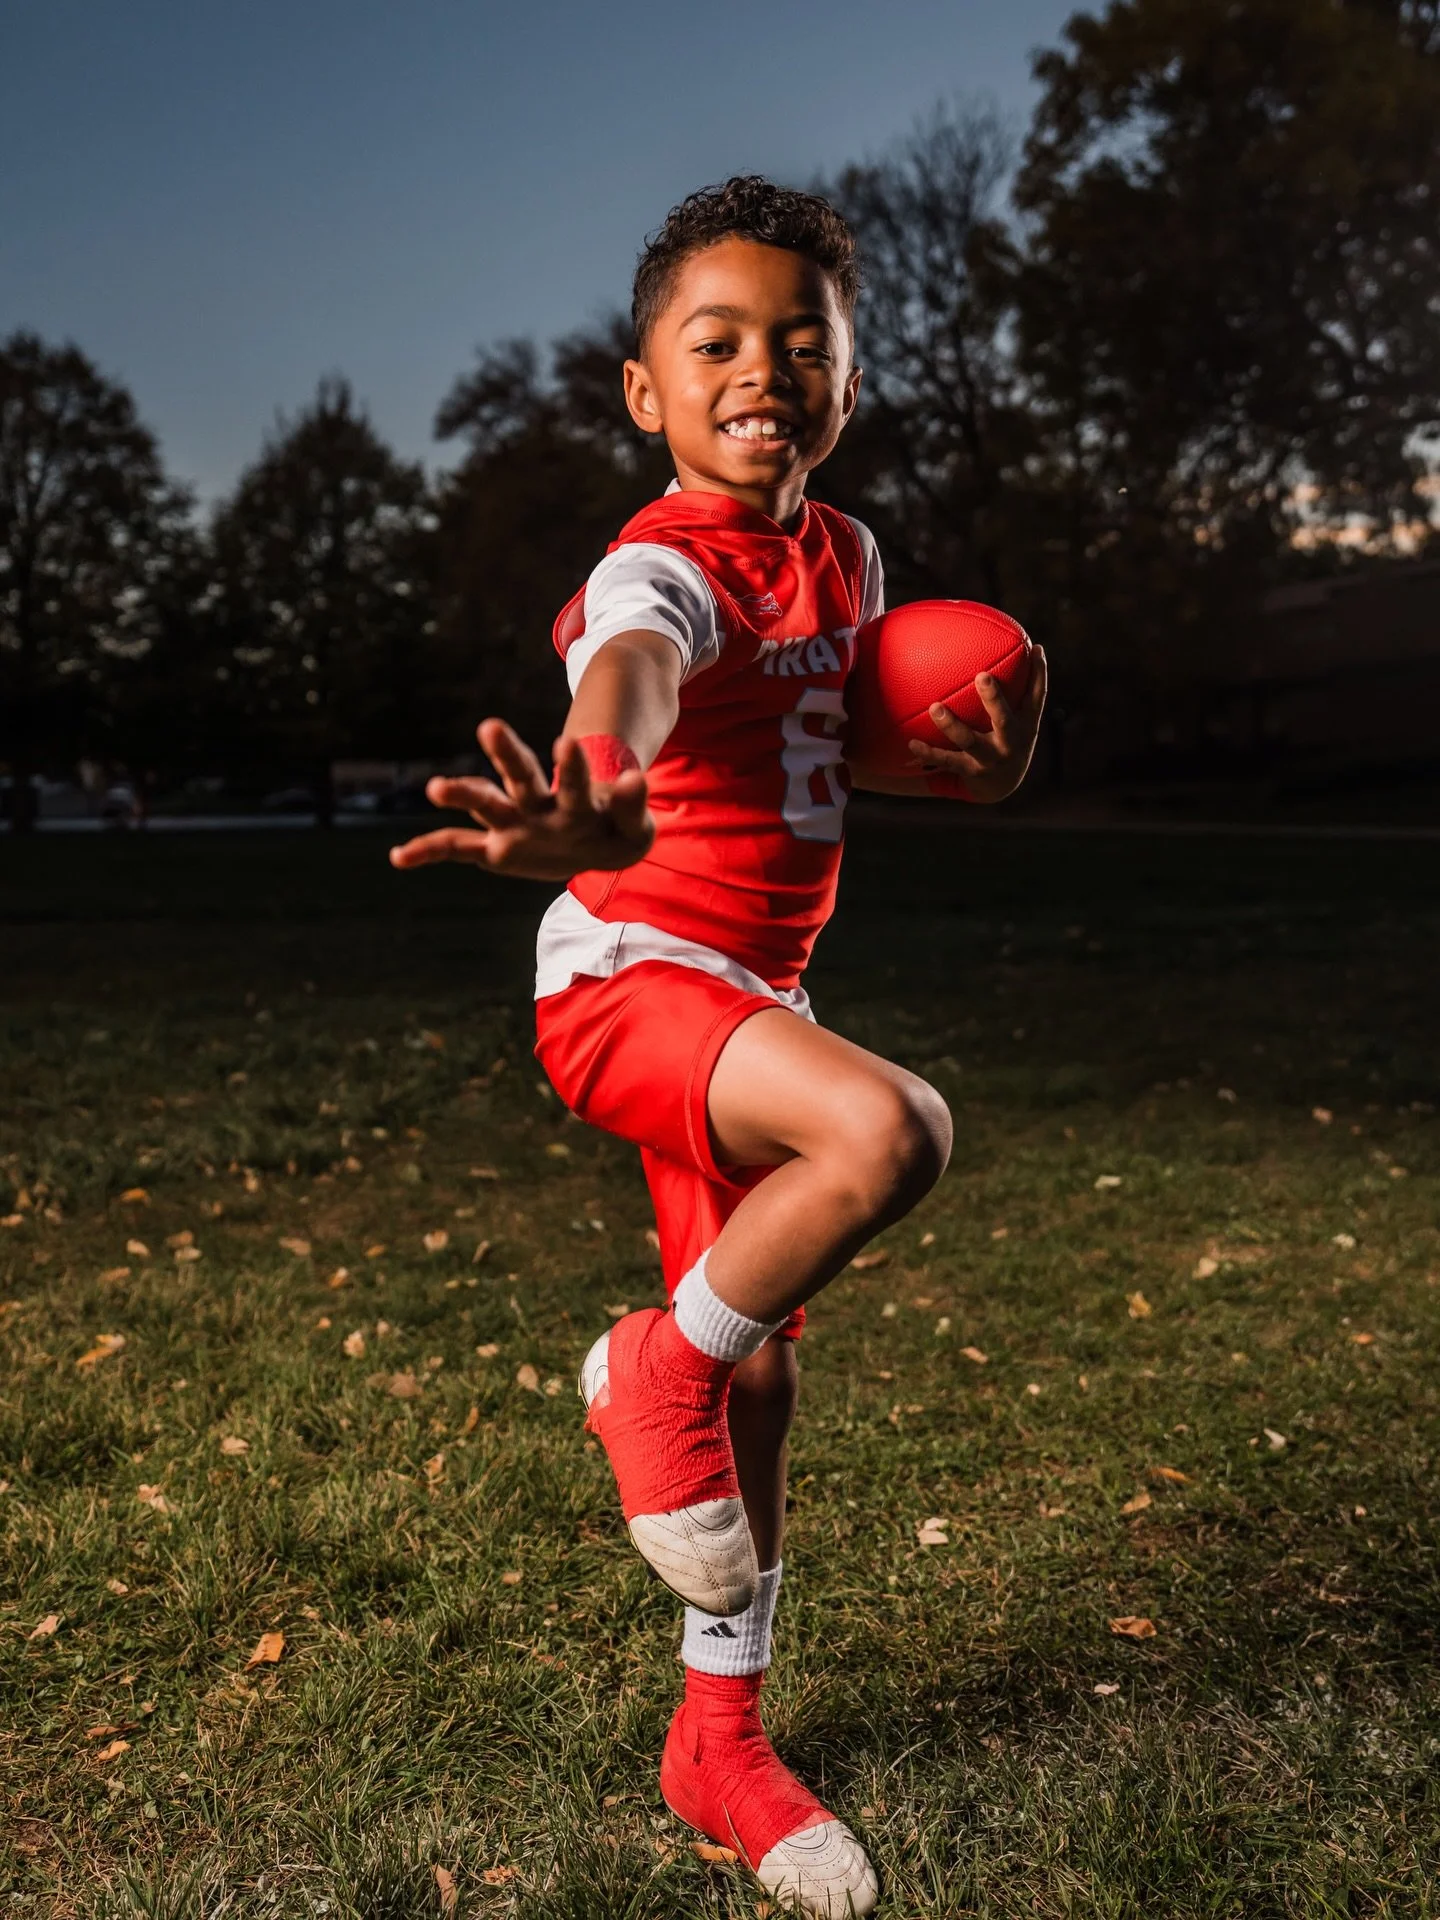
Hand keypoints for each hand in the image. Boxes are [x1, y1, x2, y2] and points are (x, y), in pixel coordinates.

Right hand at [388, 718, 653, 880]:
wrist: (591, 844)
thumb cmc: (612, 829)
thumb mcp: (633, 826)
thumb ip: (631, 804)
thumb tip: (635, 777)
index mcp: (572, 799)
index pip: (571, 779)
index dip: (570, 764)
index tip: (564, 742)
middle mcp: (537, 804)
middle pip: (521, 775)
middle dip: (507, 753)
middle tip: (490, 726)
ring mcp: (513, 824)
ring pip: (485, 803)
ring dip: (462, 793)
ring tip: (435, 787)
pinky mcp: (496, 849)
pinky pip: (457, 848)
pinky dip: (428, 851)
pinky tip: (399, 857)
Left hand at [908, 646, 1047, 802]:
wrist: (1001, 787)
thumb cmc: (1005, 739)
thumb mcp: (1016, 718)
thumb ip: (1011, 688)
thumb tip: (1000, 647)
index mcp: (1026, 726)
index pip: (1037, 697)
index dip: (1040, 674)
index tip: (1035, 649)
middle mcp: (1011, 743)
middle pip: (1004, 720)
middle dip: (994, 699)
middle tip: (982, 676)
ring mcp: (991, 759)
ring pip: (970, 741)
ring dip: (951, 725)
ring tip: (935, 708)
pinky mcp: (971, 772)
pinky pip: (946, 760)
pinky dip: (928, 752)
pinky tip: (911, 741)